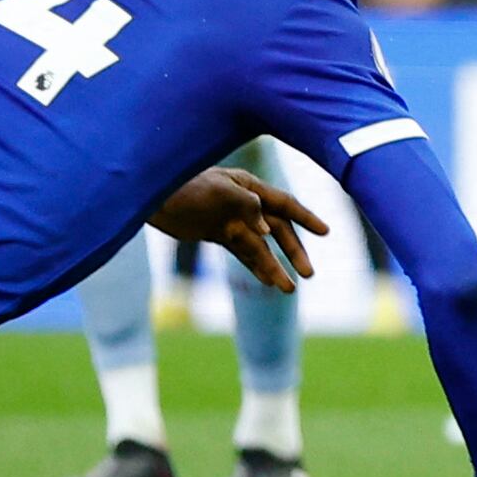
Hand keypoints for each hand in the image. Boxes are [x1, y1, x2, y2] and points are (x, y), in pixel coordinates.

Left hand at [147, 165, 329, 294]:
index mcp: (249, 187)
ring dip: (275, 266)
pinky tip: (268, 282)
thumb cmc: (182, 187)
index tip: (326, 232)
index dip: (306, 218)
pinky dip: (256, 267)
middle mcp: (245, 203)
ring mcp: (233, 220)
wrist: (150, 196)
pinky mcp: (219, 234)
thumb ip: (245, 206)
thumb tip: (267, 230)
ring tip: (288, 289)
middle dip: (294, 251)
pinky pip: (244, 253)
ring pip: (261, 247)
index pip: (285, 204)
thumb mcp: (216, 192)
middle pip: (278, 230)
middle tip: (309, 273)